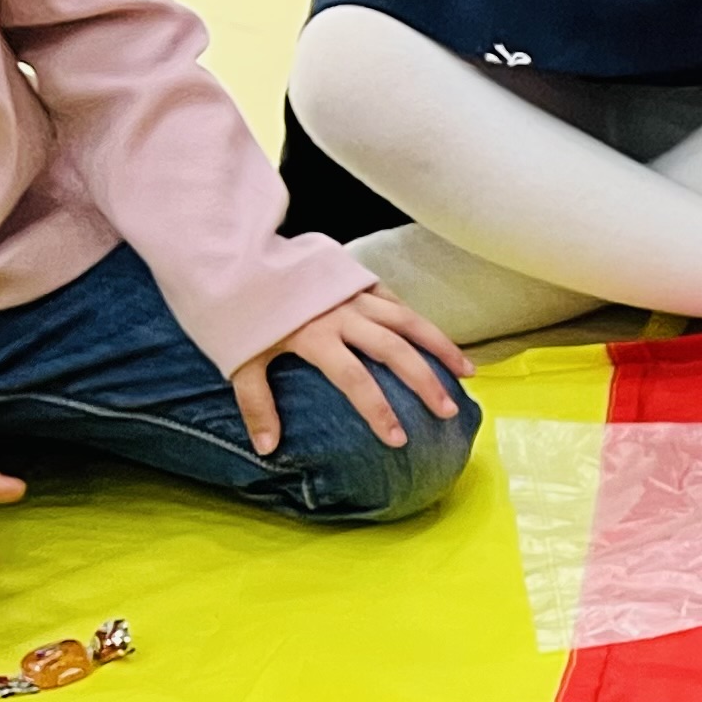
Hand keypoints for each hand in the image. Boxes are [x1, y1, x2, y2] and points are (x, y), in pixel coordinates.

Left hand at [228, 289, 471, 460]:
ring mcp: (354, 294)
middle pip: (393, 350)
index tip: (398, 438)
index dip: (378, 410)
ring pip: (407, 320)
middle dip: (424, 382)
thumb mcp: (238, 357)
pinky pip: (395, 301)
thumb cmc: (236, 310)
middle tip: (447, 411)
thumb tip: (268, 447)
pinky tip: (437, 340)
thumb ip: (256, 403)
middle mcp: (342, 314)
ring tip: (467, 372)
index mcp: (315, 336)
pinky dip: (418, 321)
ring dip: (439, 346)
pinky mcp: (358, 279)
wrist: (235, 254)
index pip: (355, 379)